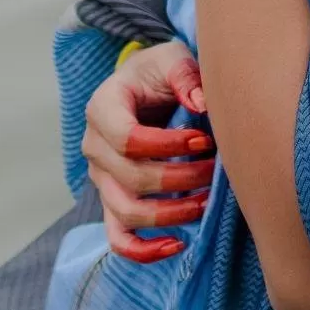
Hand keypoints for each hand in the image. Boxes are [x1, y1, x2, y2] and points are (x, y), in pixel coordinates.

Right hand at [83, 39, 216, 264]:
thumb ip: (185, 75)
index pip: (127, 139)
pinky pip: (118, 238)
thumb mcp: (173, 59)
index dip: (168, 146)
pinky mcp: (112, 201)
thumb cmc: (161, 74)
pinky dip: (143, 250)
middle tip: (215, 168)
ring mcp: (101, 179)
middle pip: (132, 178)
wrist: (147, 88)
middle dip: (180, 178)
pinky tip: (177, 245)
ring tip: (207, 201)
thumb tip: (200, 104)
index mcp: (103, 108)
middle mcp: (95, 146)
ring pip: (126, 212)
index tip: (204, 141)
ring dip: (171, 213)